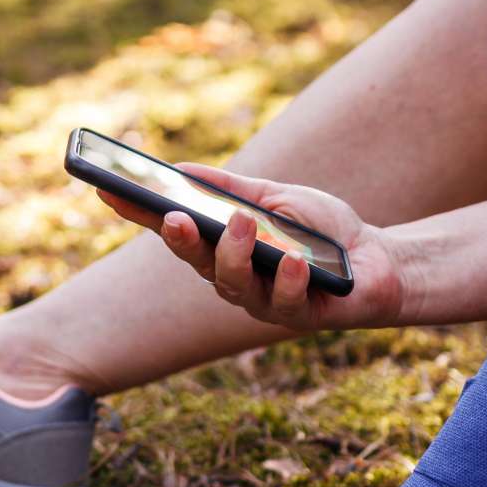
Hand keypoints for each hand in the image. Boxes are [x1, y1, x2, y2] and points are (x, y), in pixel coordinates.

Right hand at [98, 163, 407, 330]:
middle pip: (197, 262)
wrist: (377, 261)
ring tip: (245, 224)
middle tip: (175, 217)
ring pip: (234, 285)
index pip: (174, 230)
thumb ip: (233, 190)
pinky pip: (285, 300)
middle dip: (182, 240)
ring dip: (236, 253)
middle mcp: (234, 279)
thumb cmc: (322, 230)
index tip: (109, 190)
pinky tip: (294, 259)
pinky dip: (288, 277)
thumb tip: (181, 170)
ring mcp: (263, 300)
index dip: (139, 214)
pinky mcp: (298, 316)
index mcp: (222, 248)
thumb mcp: (276, 198)